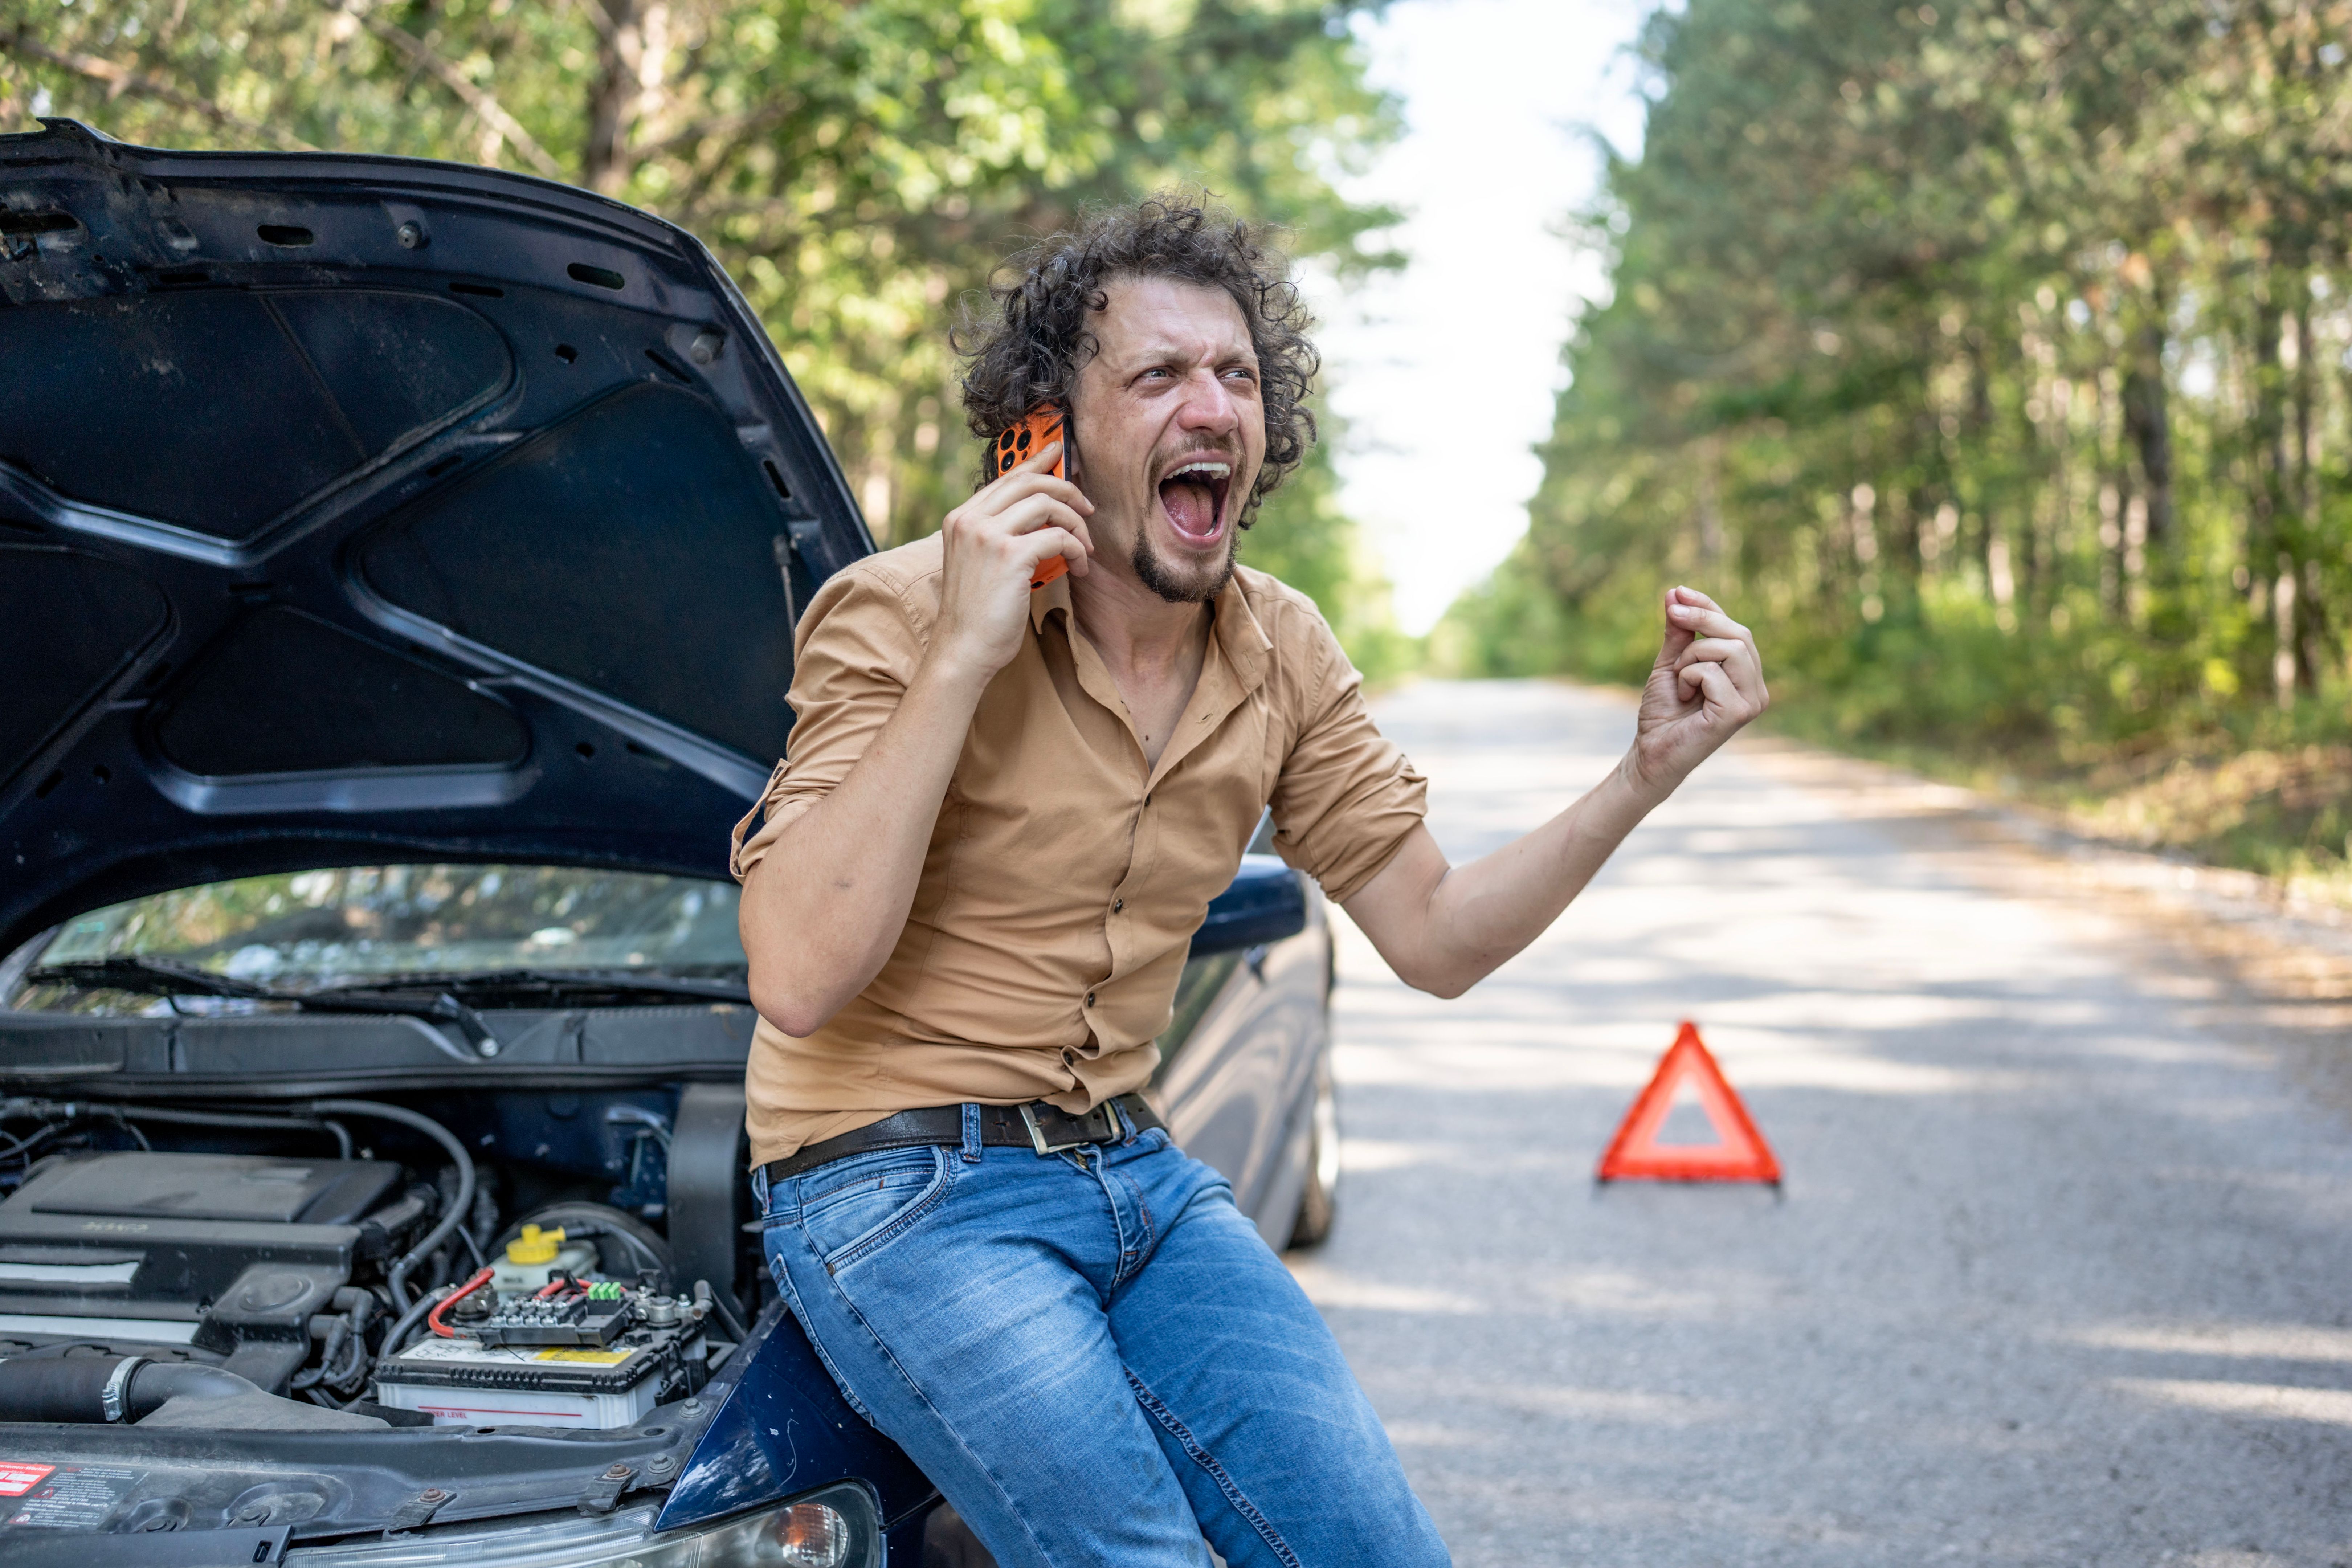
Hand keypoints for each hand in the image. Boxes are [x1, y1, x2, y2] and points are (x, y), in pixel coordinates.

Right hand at [930, 440, 1093, 684]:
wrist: (963, 650)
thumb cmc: (978, 614)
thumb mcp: (981, 563)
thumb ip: (1000, 534)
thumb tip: (1043, 511)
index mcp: (961, 518)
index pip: (1006, 478)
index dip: (1037, 462)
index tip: (1060, 452)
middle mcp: (970, 520)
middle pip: (1029, 482)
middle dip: (1066, 490)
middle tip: (1087, 509)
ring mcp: (987, 536)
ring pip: (1047, 504)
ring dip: (1075, 524)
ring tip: (1084, 547)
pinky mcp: (1009, 556)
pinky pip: (1058, 537)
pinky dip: (1076, 549)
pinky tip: (1079, 567)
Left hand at [1625, 585, 1767, 798]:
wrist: (1650, 752)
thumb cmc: (1663, 712)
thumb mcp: (1670, 663)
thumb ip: (1679, 633)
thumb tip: (1675, 593)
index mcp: (1746, 675)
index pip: (1736, 630)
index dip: (1708, 607)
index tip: (1678, 593)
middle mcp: (1757, 688)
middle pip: (1739, 634)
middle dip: (1701, 620)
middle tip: (1673, 615)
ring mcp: (1752, 702)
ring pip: (1730, 649)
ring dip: (1693, 655)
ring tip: (1679, 677)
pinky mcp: (1738, 713)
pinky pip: (1713, 672)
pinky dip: (1689, 676)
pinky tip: (1684, 697)